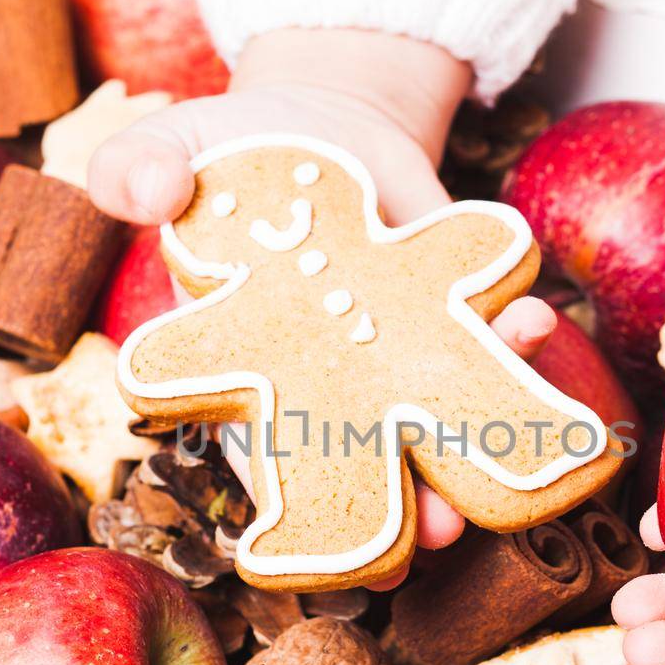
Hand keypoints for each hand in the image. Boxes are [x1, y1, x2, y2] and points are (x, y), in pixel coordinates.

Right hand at [88, 28, 557, 585]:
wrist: (323, 123)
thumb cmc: (227, 156)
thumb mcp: (171, 147)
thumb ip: (136, 166)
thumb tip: (146, 192)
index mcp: (248, 363)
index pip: (262, 449)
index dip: (288, 504)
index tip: (310, 541)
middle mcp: (332, 376)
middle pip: (367, 461)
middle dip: (402, 505)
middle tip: (436, 534)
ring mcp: (400, 347)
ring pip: (439, 410)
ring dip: (479, 432)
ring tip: (510, 438)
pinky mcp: (455, 303)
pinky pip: (488, 330)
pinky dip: (514, 332)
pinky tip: (528, 318)